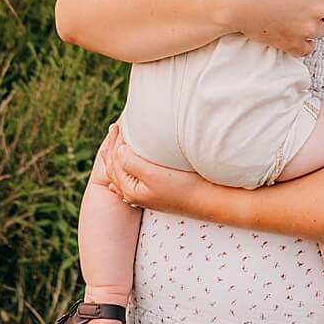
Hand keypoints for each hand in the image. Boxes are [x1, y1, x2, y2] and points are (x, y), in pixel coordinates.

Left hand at [97, 124, 220, 217]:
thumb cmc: (183, 186)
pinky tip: (120, 176)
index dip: (116, 141)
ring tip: (114, 143)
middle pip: (115, 167)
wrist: (210, 200)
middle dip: (113, 147)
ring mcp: (144, 196)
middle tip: (115, 127)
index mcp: (130, 189)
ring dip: (116, 157)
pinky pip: (130, 181)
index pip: (115, 160)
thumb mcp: (153, 174)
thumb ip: (130, 162)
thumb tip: (118, 150)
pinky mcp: (155, 194)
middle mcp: (133, 195)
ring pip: (121, 174)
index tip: (119, 124)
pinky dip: (123, 171)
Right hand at [224, 0, 323, 55]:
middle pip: (323, 9)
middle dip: (310, 6)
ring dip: (307, 25)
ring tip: (289, 19)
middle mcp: (319, 7)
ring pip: (317, 30)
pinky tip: (290, 35)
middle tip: (290, 3)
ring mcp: (307, 28)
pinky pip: (306, 49)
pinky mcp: (293, 44)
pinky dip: (300, 44)